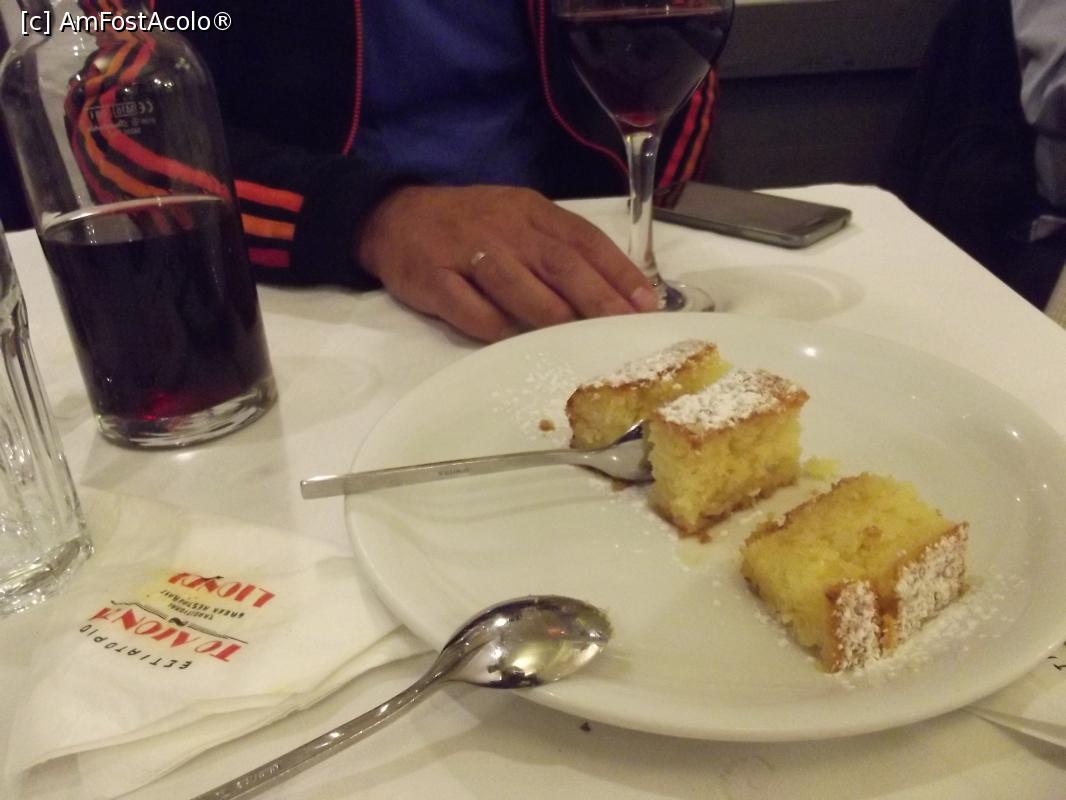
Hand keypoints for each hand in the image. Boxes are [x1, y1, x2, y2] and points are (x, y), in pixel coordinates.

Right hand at [356, 185, 659, 341]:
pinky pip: (469, 308)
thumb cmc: (470, 225)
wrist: (393, 215)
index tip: (646, 305)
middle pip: (558, 263)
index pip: (584, 241)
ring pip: (517, 285)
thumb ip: (560, 249)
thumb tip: (615, 294)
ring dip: (551, 315)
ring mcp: (467, 251)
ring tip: (579, 342)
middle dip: (596, 298)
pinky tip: (513, 343)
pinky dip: (494, 327)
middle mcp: (505, 228)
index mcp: (531, 212)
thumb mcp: (519, 219)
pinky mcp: (434, 278)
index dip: (617, 272)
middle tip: (623, 328)